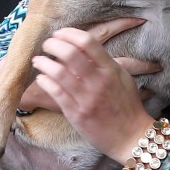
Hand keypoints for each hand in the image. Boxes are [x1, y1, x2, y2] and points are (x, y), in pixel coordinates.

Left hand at [0, 18, 160, 112]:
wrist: (130, 136)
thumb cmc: (127, 106)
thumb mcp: (123, 78)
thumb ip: (105, 63)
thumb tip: (86, 48)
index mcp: (110, 70)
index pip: (87, 42)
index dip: (69, 33)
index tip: (60, 33)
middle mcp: (98, 82)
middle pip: (69, 53)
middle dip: (53, 45)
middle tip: (47, 44)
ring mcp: (86, 98)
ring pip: (58, 72)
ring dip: (43, 62)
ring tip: (38, 60)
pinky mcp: (76, 114)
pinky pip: (55, 92)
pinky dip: (44, 81)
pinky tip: (41, 77)